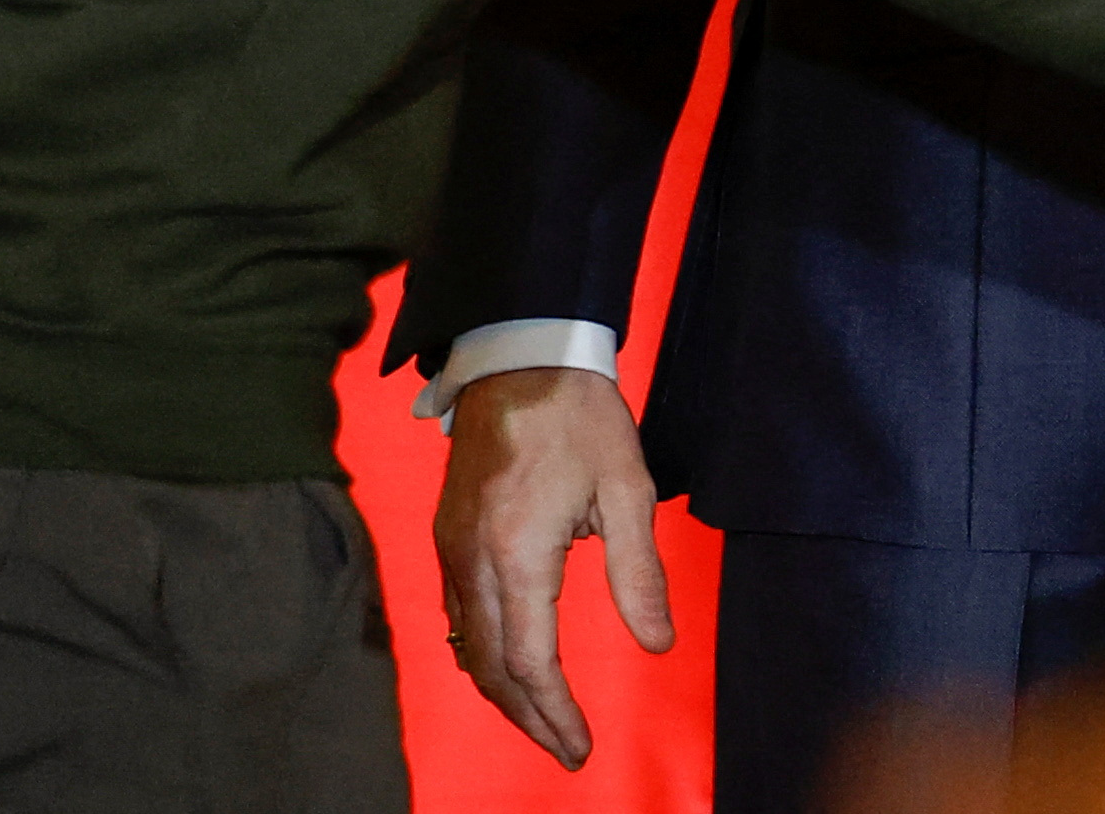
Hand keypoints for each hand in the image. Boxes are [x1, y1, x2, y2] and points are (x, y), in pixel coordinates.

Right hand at [430, 365, 673, 766]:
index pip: (529, 661)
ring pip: (467, 647)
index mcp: (519, 553)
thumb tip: (657, 642)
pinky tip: (507, 663)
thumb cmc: (581, 418)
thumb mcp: (627, 489)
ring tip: (542, 718)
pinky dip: (481, 653)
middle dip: (527, 717)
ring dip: (502, 691)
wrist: (520, 357)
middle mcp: (473, 560)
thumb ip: (638, 572)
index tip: (580, 745)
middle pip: (490, 667)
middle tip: (564, 748)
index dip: (554, 712)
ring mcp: (451, 549)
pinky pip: (457, 615)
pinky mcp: (446, 536)